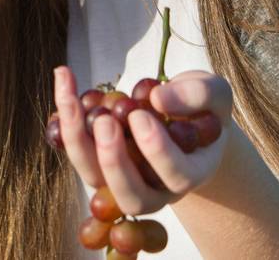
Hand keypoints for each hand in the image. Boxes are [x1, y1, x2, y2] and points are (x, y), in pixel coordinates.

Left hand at [54, 66, 233, 215]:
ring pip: (93, 176)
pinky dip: (64, 119)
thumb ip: (198, 94)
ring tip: (69, 96)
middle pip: (131, 195)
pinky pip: (75, 150)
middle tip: (105, 121)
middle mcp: (155, 188)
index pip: (176, 176)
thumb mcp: (214, 94)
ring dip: (76, 138)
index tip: (140, 115)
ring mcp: (121, 179)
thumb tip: (159, 99)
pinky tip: (64, 82)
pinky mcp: (95, 162)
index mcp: (190, 174)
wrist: (182, 117)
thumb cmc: (201, 107)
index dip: (156, 150)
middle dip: (114, 160)